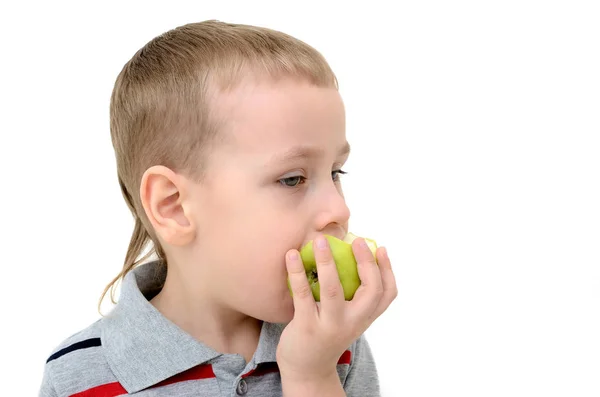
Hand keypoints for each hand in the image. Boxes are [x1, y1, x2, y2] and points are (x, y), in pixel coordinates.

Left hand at [276, 234, 397, 383]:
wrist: (307, 369)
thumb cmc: (327, 333)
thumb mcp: (348, 318)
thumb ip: (353, 295)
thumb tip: (347, 253)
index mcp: (365, 317)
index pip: (388, 294)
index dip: (388, 269)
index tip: (380, 248)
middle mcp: (353, 322)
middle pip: (370, 291)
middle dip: (366, 263)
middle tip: (356, 241)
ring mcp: (330, 325)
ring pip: (333, 291)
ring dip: (327, 263)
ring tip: (320, 241)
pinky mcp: (307, 326)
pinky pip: (303, 295)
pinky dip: (297, 273)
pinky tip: (291, 256)